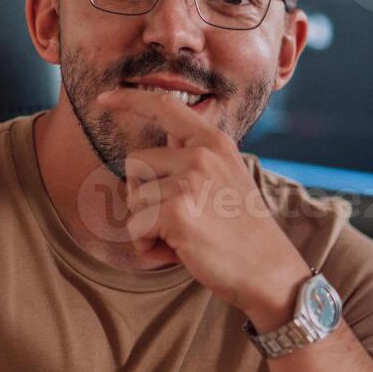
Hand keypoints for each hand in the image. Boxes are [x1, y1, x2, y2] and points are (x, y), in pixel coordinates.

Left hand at [95, 87, 309, 322]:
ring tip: (183, 238)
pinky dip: (148, 247)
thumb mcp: (227, 179)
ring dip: (148, 226)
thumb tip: (164, 138)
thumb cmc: (243, 232)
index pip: (165, 106)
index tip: (103, 99)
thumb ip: (194, 158)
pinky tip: (179, 252)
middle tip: (180, 221)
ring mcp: (190, 182)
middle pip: (135, 163)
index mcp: (215, 142)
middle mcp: (202, 155)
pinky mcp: (177, 212)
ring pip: (133, 199)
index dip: (129, 99)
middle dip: (144, 197)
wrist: (269, 271)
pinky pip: (135, 227)